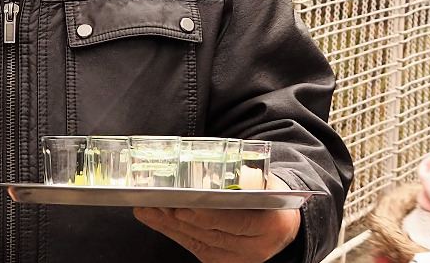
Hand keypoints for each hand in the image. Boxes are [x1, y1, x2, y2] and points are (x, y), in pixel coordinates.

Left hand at [132, 174, 301, 262]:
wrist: (281, 219)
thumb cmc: (268, 191)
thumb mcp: (265, 180)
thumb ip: (244, 178)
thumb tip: (214, 174)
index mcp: (272, 223)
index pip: (238, 221)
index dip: (210, 215)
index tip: (185, 206)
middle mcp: (257, 247)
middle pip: (213, 234)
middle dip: (181, 219)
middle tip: (155, 204)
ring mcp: (240, 258)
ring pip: (200, 242)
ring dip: (170, 226)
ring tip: (147, 209)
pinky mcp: (225, 261)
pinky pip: (196, 247)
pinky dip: (174, 232)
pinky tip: (156, 219)